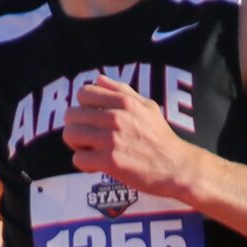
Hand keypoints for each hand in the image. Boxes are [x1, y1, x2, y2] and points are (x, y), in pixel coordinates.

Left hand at [63, 75, 194, 197]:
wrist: (175, 167)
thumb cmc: (161, 137)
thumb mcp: (147, 106)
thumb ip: (121, 91)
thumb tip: (98, 79)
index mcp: (123, 101)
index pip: (83, 93)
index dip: (83, 107)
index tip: (92, 119)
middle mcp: (115, 117)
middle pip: (71, 115)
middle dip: (77, 127)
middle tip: (89, 138)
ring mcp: (111, 139)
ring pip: (71, 135)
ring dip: (77, 145)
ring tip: (91, 150)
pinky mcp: (110, 161)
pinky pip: (78, 159)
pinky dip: (84, 164)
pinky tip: (97, 165)